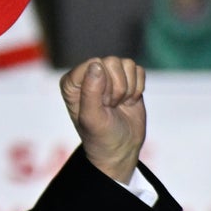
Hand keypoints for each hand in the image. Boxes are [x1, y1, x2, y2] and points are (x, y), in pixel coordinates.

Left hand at [59, 57, 145, 183]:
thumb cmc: (100, 136)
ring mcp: (107, 75)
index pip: (94, 65)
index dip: (103, 85)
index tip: (101, 104)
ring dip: (127, 89)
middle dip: (117, 88)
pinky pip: (139, 70)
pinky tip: (128, 101)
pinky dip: (138, 88)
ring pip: (126, 64)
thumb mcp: (91, 118)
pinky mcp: (126, 78)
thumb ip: (90, 92)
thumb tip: (97, 65)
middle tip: (110, 106)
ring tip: (117, 104)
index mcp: (72, 82)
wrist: (120, 148)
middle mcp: (87, 74)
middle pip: (111, 62)